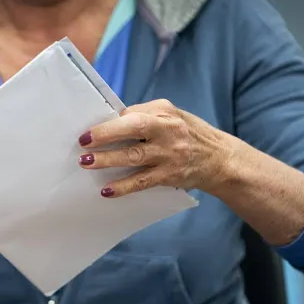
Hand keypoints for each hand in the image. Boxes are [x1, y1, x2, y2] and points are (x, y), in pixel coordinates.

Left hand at [77, 99, 237, 196]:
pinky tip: (107, 190)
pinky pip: (142, 181)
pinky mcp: (169, 175)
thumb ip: (145, 116)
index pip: (134, 114)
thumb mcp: (172, 116)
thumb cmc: (189, 134)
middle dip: (106, 135)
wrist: (220, 160)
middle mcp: (168, 131)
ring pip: (133, 157)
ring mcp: (169, 154)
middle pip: (133, 129)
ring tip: (86, 163)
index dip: (110, 122)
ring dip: (108, 160)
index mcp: (165, 113)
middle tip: (83, 142)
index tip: (89, 130)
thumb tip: (112, 121)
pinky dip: (123, 186)